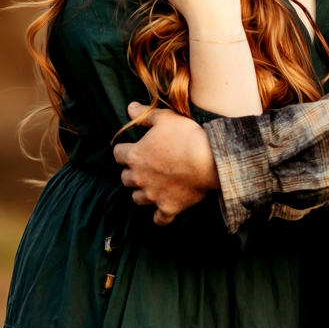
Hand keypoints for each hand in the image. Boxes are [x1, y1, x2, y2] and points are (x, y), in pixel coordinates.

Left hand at [115, 103, 219, 224]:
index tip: (132, 147)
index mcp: (135, 156)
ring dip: (142, 192)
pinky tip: (163, 209)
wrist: (210, 160)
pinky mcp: (168, 208)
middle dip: (132, 172)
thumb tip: (128, 107)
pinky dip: (159, 215)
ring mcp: (152, 195)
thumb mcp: (166, 118)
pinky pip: (158, 219)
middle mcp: (138, 178)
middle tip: (146, 166)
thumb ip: (144, 115)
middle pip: (125, 178)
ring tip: (152, 186)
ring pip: (137, 198)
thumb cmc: (187, 136)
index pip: (117, 154)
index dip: (125, 149)